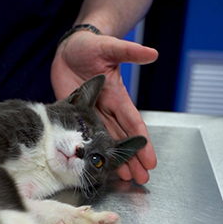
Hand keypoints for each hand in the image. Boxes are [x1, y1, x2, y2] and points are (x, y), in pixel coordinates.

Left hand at [50, 31, 157, 183]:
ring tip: (125, 177)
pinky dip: (90, 148)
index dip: (141, 142)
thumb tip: (152, 53)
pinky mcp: (74, 113)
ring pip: (105, 140)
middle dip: (132, 158)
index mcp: (117, 95)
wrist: (70, 47)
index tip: (151, 160)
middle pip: (122, 138)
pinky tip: (94, 161)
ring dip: (115, 158)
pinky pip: (83, 133)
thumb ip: (129, 51)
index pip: (133, 123)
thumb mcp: (110, 46)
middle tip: (141, 179)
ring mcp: (90, 112)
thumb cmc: (91, 45)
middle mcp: (106, 107)